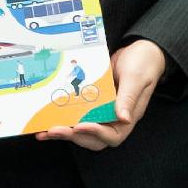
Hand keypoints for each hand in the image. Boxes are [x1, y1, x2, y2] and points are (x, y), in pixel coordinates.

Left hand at [49, 37, 165, 152]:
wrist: (139, 49)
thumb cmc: (143, 63)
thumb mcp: (136, 78)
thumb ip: (129, 97)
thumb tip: (123, 118)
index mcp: (128, 115)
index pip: (113, 135)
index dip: (96, 133)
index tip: (80, 125)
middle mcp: (114, 118)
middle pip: (93, 138)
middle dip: (73, 136)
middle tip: (53, 130)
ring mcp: (102, 111)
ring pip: (82, 130)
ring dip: (64, 132)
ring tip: (44, 131)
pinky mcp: (92, 103)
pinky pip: (77, 114)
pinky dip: (62, 118)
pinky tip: (46, 118)